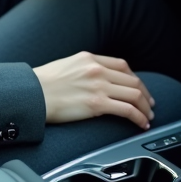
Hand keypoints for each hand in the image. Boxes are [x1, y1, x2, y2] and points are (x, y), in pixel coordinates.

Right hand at [33, 52, 156, 128]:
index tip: (138, 87)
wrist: (31, 93)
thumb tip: (92, 80)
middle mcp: (97, 69)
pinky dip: (139, 117)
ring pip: (134, 94)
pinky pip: (127, 110)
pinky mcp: (98, 104)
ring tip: (148, 115)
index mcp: (89, 58)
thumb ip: (82, 69)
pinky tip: (141, 123)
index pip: (122, 65)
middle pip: (132, 80)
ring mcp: (99, 86)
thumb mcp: (65, 65)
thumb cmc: (41, 83)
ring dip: (145, 106)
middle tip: (149, 103)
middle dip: (144, 93)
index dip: (134, 78)